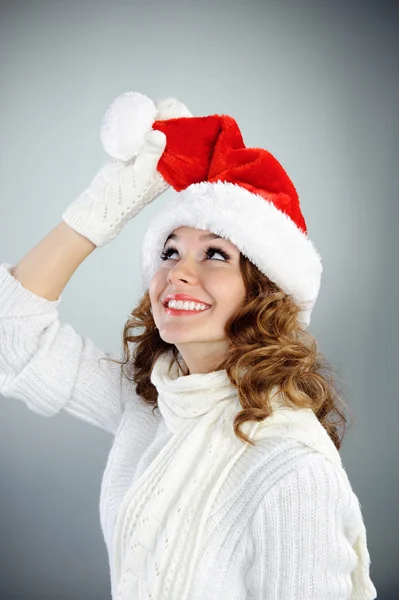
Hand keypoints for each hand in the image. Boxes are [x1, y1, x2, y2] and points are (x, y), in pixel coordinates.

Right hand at [62, 92, 190, 247]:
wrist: (103, 202)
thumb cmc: (125, 194)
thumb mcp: (140, 175)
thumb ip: (150, 155)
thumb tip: (160, 133)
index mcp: (173, 166)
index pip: (186, 139)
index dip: (183, 122)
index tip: (172, 111)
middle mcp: (165, 158)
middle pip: (174, 129)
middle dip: (168, 114)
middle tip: (157, 109)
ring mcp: (150, 153)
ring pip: (158, 127)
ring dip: (155, 116)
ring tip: (148, 110)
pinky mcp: (136, 149)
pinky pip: (142, 130)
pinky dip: (141, 121)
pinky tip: (137, 115)